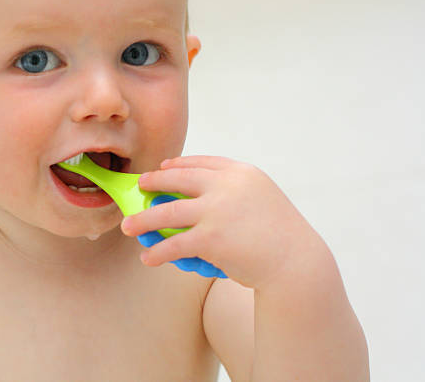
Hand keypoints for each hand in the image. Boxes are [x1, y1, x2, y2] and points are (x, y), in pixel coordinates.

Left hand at [121, 155, 317, 287]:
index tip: (163, 166)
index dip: (178, 164)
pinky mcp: (211, 238)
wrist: (297, 262)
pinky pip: (175, 244)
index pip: (202, 162)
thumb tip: (203, 193)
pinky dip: (157, 252)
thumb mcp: (262, 198)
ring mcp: (217, 211)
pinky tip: (147, 257)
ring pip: (167, 211)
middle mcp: (227, 186)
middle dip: (154, 181)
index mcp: (241, 173)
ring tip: (128, 226)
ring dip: (143, 219)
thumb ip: (235, 191)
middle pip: (179, 179)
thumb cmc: (280, 234)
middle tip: (140, 186)